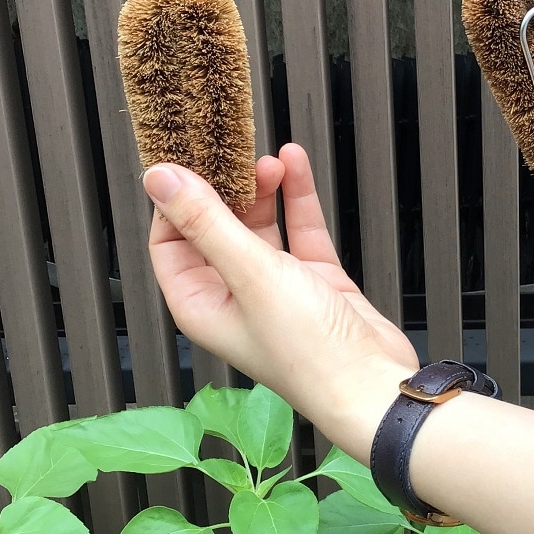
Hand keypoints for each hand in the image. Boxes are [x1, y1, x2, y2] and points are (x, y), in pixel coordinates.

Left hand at [145, 143, 417, 443]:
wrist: (373, 383)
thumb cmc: (308, 353)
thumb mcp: (251, 275)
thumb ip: (207, 222)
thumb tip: (160, 179)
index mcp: (200, 304)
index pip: (169, 242)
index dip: (174, 200)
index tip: (185, 159)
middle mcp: (234, 296)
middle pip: (215, 228)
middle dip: (224, 187)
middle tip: (232, 150)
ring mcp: (276, 287)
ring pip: (260, 224)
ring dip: (263, 188)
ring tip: (269, 158)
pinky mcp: (315, 280)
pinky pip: (300, 228)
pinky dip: (297, 197)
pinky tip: (295, 166)